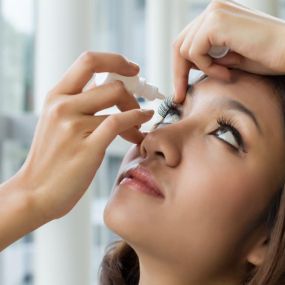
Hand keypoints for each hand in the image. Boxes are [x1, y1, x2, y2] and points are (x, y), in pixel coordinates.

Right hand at [19, 52, 153, 221]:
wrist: (36, 193)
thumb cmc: (51, 159)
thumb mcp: (57, 122)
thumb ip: (79, 101)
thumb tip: (105, 85)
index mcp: (56, 96)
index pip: (89, 61)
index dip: (115, 60)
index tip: (133, 69)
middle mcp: (62, 106)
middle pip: (111, 83)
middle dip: (132, 93)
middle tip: (139, 105)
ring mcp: (73, 126)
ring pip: (118, 104)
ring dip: (137, 113)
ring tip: (140, 127)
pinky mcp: (87, 147)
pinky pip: (119, 123)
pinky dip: (137, 120)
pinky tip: (142, 126)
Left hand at [173, 0, 284, 102]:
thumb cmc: (266, 57)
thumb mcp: (229, 58)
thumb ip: (208, 57)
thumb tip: (188, 66)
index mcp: (216, 16)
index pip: (186, 41)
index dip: (180, 68)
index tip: (179, 90)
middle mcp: (213, 9)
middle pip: (179, 45)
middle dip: (178, 73)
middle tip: (180, 95)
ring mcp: (214, 12)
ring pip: (183, 49)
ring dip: (202, 69)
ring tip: (226, 74)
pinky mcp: (216, 21)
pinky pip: (194, 52)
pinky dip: (208, 67)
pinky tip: (227, 72)